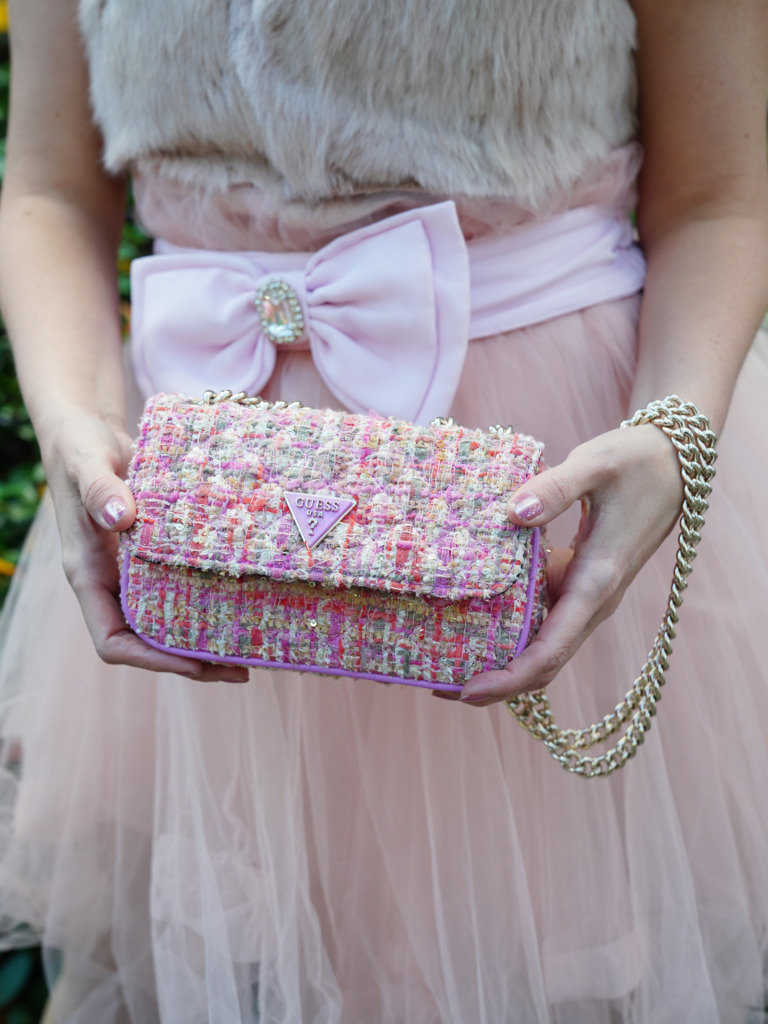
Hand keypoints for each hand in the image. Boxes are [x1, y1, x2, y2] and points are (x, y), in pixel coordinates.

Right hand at [42, 407, 248, 682]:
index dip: (150, 658)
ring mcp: (132, 572)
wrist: (88, 433)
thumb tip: (120, 518)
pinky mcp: (153, 556)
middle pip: (147, 641)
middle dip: (189, 660)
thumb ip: (100, 491)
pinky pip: (179, 589)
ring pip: (166, 620)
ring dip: (203, 639)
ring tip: (251, 650)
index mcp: (89, 575)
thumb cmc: (81, 449)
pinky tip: (243, 603)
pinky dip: (208, 601)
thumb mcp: (89, 465)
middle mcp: (111, 582)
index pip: (112, 639)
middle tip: (241, 668)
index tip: (193, 663)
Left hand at [457, 423, 682, 704]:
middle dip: (496, 683)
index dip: (510, 676)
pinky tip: (472, 622)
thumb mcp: (595, 464)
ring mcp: (585, 596)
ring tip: (445, 663)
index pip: (552, 649)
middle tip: (438, 687)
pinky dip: (510, 631)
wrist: (675, 461)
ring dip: (500, 662)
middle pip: (543, 662)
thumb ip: (555, 488)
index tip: (468, 690)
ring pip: (543, 646)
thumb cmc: (637, 462)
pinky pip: (544, 619)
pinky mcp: (578, 583)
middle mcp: (591, 601)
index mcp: (595, 582)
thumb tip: (513, 514)